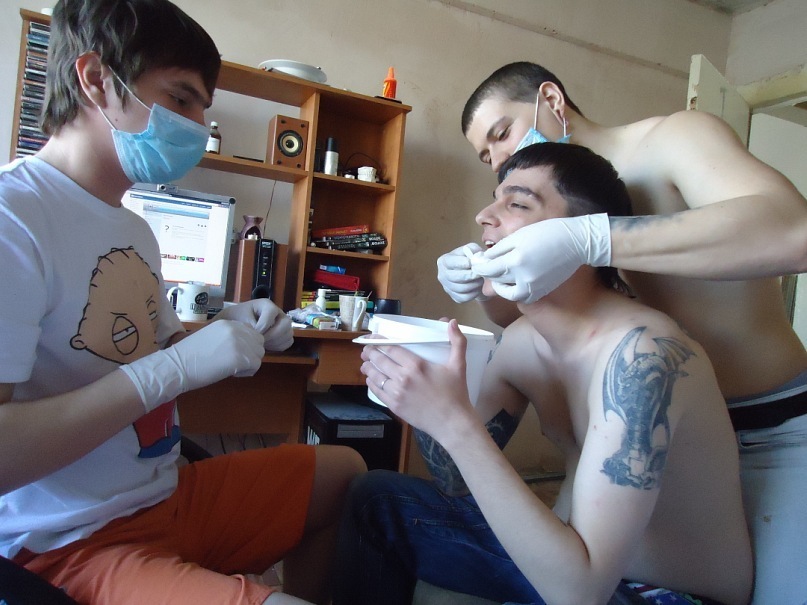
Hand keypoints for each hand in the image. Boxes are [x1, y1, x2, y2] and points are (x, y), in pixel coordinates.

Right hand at [120, 320, 264, 411]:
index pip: (252, 333)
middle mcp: (237, 329)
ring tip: (230, 368)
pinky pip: (255, 367)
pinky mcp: (240, 357)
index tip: (232, 354)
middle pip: (259, 343)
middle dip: (250, 354)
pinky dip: (245, 373)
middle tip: (233, 363)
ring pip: (258, 355)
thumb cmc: (189, 355)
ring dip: (248, 364)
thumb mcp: (212, 337)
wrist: (177, 365)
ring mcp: (239, 343)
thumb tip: (245, 347)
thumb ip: (230, 337)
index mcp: (229, 323)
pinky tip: (230, 373)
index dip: (246, 346)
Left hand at [214, 299, 293, 351]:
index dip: (263, 326)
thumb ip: (250, 326)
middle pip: (286, 323)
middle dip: (273, 335)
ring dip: (275, 342)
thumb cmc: (236, 319)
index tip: (253, 334)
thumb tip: (260, 336)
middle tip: (261, 341)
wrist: (235, 324)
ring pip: (288, 334)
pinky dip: (278, 346)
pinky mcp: (284, 334)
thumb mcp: (239, 319)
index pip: (271, 314)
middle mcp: (278, 313)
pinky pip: (288, 342)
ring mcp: (282, 324)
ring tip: (262, 344)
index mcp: (266, 305)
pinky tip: (267, 346)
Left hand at [361, 320, 472, 439]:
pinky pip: (377, 391)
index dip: (379, 342)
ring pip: (375, 376)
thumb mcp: (458, 365)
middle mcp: (403, 377)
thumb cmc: (456, 393)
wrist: (452, 423)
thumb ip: (457, 342)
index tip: (373, 338)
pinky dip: (371, 383)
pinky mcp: (394, 406)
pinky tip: (370, 379)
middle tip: (366, 349)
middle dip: (370, 353)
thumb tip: (451, 322)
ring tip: (365, 363)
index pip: (391, 348)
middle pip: (380, 360)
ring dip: (368, 368)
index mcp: (416, 365)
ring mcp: (397, 393)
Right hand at [437, 243, 488, 302]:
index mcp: (444, 261)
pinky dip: (474, 293)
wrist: (471, 272)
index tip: (472, 263)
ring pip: (461, 289)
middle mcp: (442, 275)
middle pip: (455, 277)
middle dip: (470, 275)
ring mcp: (447, 287)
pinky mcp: (454, 297)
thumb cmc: (470, 258)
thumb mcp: (471, 249)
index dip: (463, 263)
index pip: (451, 263)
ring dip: (474, 284)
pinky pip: (464, 298)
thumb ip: (472, 250)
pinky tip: (477, 287)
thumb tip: (475, 257)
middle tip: (480, 273)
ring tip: (480, 279)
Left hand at [471, 214, 610, 303]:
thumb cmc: (547, 232)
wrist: (576, 242)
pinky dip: (516, 292)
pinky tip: (517, 282)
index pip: (488, 269)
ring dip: (501, 287)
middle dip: (490, 273)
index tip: (477, 262)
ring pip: (508, 293)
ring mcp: (534, 287)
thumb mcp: (519, 236)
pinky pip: (523, 297)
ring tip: (501, 276)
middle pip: (497, 280)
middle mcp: (523, 277)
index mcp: (515, 260)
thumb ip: (499, 250)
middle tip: (488, 266)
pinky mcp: (542, 291)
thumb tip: (485, 260)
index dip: (480, 266)